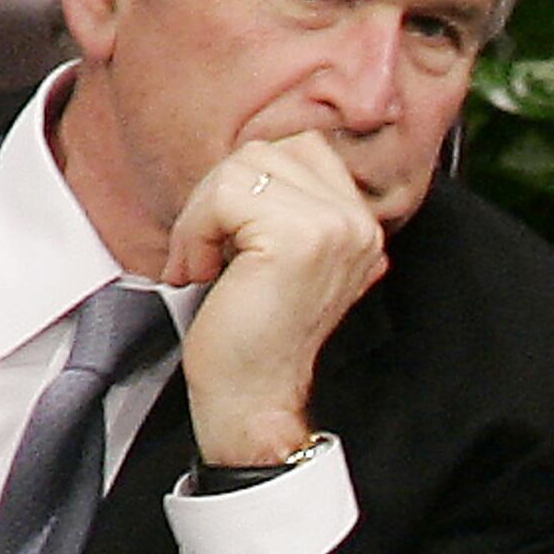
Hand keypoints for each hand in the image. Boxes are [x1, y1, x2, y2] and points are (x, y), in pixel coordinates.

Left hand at [169, 132, 387, 466]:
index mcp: (360, 225)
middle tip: (199, 254)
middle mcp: (357, 222)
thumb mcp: (279, 258)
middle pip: (265, 153)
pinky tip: (197, 273)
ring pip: (240, 169)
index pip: (299, 150)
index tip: (224, 241)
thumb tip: (253, 160)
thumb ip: (287, 207)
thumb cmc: (252, 337)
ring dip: (199, 216)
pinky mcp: (299, 237)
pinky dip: (194, 231)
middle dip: (216, 197)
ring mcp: (334, 226)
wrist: (253, 402)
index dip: (246, 186)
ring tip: (198, 266)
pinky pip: (223, 196)